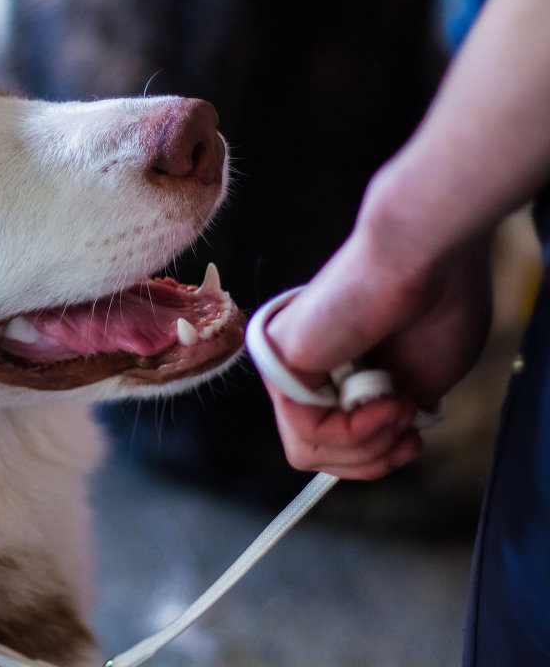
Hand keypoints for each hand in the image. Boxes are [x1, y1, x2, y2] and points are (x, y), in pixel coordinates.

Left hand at [257, 223, 492, 479]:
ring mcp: (285, 364)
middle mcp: (304, 364)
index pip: (335, 438)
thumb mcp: (426, 379)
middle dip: (373, 457)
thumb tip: (389, 436)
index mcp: (339, 365)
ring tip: (398, 408)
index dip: (377, 454)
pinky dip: (355, 432)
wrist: (424, 257)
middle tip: (408, 431)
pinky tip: (386, 401)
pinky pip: (306, 435)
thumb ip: (396, 413)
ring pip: (309, 451)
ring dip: (368, 446)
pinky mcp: (276, 364)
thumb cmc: (437, 303)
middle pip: (318, 452)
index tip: (414, 437)